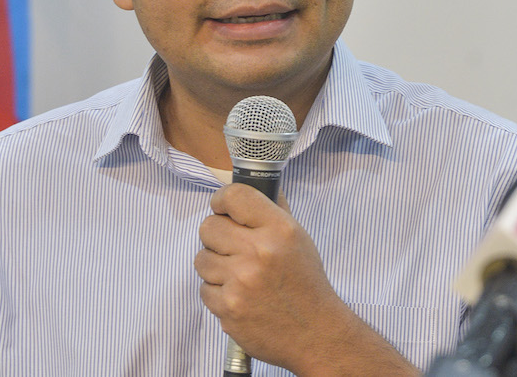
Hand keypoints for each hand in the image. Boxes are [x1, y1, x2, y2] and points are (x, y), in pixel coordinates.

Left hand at [195, 184, 419, 374]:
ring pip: (201, 258)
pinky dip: (217, 292)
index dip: (222, 199)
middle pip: (208, 227)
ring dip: (215, 264)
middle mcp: (258, 252)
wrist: (315, 333)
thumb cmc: (306, 283)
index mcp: (279, 230)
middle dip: (216, 235)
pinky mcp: (228, 308)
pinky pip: (204, 289)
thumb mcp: (299, 238)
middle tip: (231, 246)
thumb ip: (275, 210)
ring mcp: (241, 282)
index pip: (234, 196)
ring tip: (237, 273)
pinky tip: (238, 295)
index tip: (222, 207)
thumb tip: (255, 184)